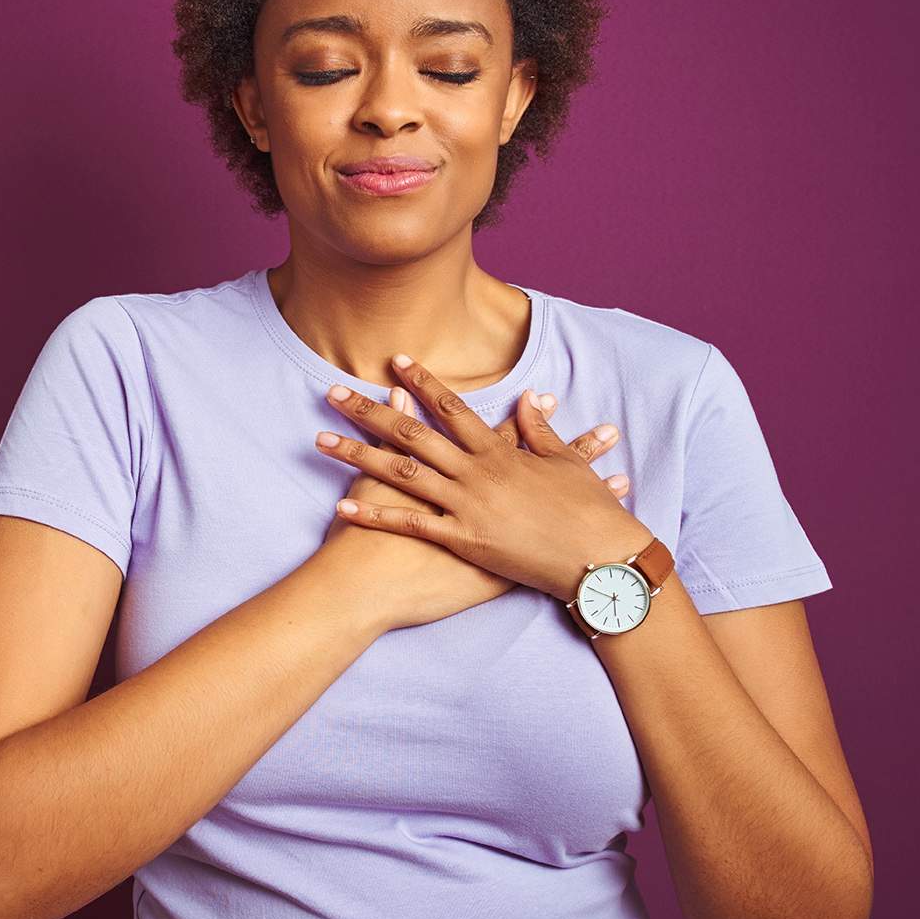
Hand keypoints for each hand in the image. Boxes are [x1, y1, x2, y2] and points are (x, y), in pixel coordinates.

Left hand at [315, 355, 652, 602]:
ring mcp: (467, 506)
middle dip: (369, 410)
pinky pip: (410, 525)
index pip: (451, 407)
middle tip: (331, 391)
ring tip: (319, 439)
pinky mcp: (464, 541)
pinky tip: (342, 506)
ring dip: (357, 455)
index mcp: (499, 451)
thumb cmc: (588, 511)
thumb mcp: (566, 463)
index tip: (393, 360)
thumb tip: (528, 398)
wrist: (600, 558)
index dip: (421, 380)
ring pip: (400, 474)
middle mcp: (476, 473)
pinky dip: (375, 515)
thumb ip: (540, 430)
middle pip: (412, 433)